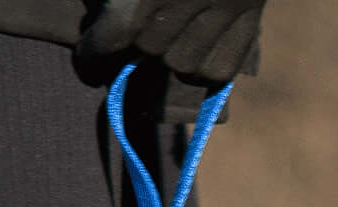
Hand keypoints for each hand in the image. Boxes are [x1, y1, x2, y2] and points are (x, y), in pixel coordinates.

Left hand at [79, 0, 265, 86]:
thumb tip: (95, 12)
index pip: (114, 36)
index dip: (93, 57)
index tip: (87, 66)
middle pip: (149, 49)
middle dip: (135, 44)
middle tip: (130, 32)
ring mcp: (224, 6)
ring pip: (184, 64)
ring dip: (170, 57)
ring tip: (165, 38)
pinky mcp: (250, 13)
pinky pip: (220, 68)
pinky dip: (204, 68)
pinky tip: (193, 49)